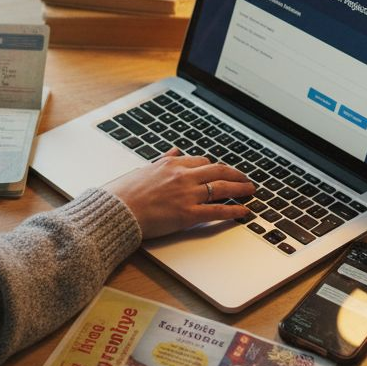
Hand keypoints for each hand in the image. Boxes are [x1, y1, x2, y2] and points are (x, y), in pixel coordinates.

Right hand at [105, 149, 254, 239]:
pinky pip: (217, 210)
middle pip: (218, 171)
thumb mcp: (143, 169)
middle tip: (245, 179)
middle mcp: (182, 176)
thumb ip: (162, 160)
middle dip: (235, 174)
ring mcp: (187, 194)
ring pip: (222, 188)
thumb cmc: (124, 193)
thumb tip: (174, 151)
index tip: (222, 172)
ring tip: (250, 191)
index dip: (215, 168)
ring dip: (240, 188)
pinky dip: (234, 210)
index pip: (201, 161)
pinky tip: (244, 211)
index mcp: (171, 164)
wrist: (116, 210)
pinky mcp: (188, 214)